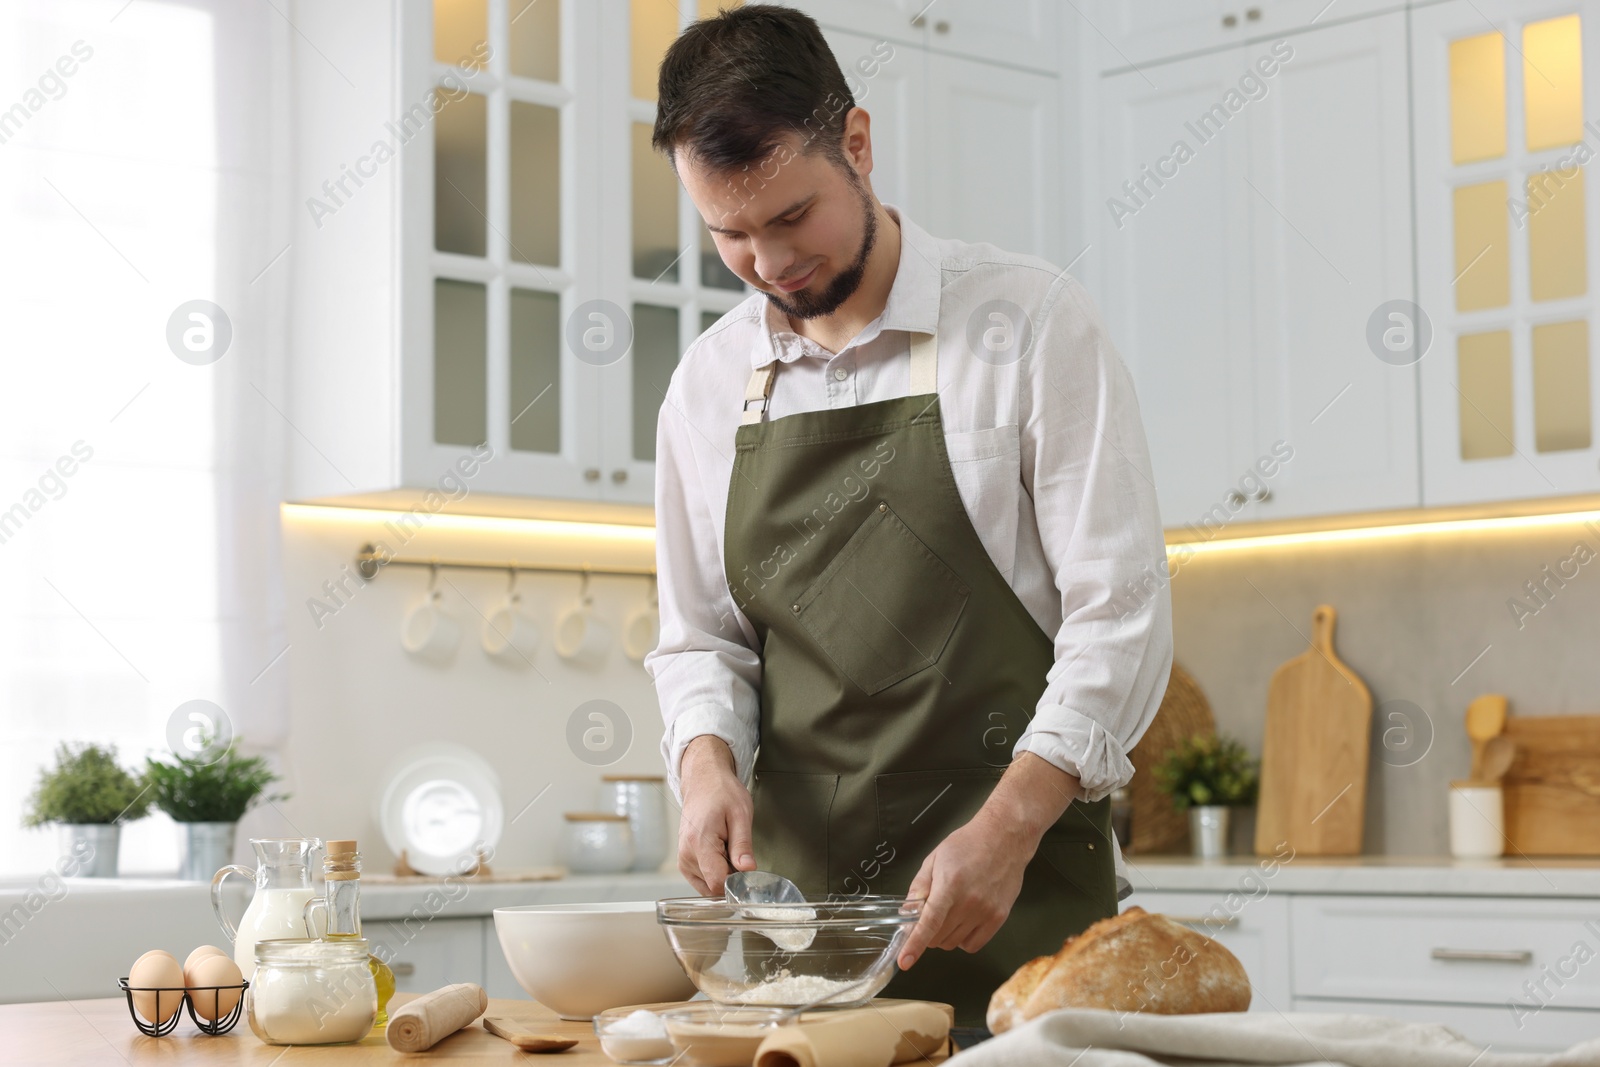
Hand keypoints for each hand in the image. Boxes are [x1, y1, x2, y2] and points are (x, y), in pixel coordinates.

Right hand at [676, 736, 755, 895]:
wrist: (704, 781)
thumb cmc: (721, 792)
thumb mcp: (741, 814)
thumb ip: (743, 845)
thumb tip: (748, 870)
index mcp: (700, 842)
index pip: (717, 883)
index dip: (736, 882)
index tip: (747, 870)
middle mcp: (687, 854)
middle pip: (714, 886)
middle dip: (731, 877)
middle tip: (738, 851)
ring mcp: (683, 859)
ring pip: (709, 885)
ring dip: (723, 874)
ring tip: (728, 847)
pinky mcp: (684, 861)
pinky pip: (703, 880)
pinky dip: (715, 871)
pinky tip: (721, 853)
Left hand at [897, 811, 1031, 968]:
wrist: (1004, 839)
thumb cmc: (968, 844)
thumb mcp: (935, 859)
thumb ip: (919, 887)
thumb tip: (907, 913)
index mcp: (950, 886)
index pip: (929, 923)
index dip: (915, 944)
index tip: (905, 961)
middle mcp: (969, 902)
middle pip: (938, 937)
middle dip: (927, 932)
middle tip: (929, 915)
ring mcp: (985, 912)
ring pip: (953, 943)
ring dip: (944, 935)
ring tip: (950, 912)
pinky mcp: (999, 918)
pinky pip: (973, 945)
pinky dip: (962, 940)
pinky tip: (962, 923)